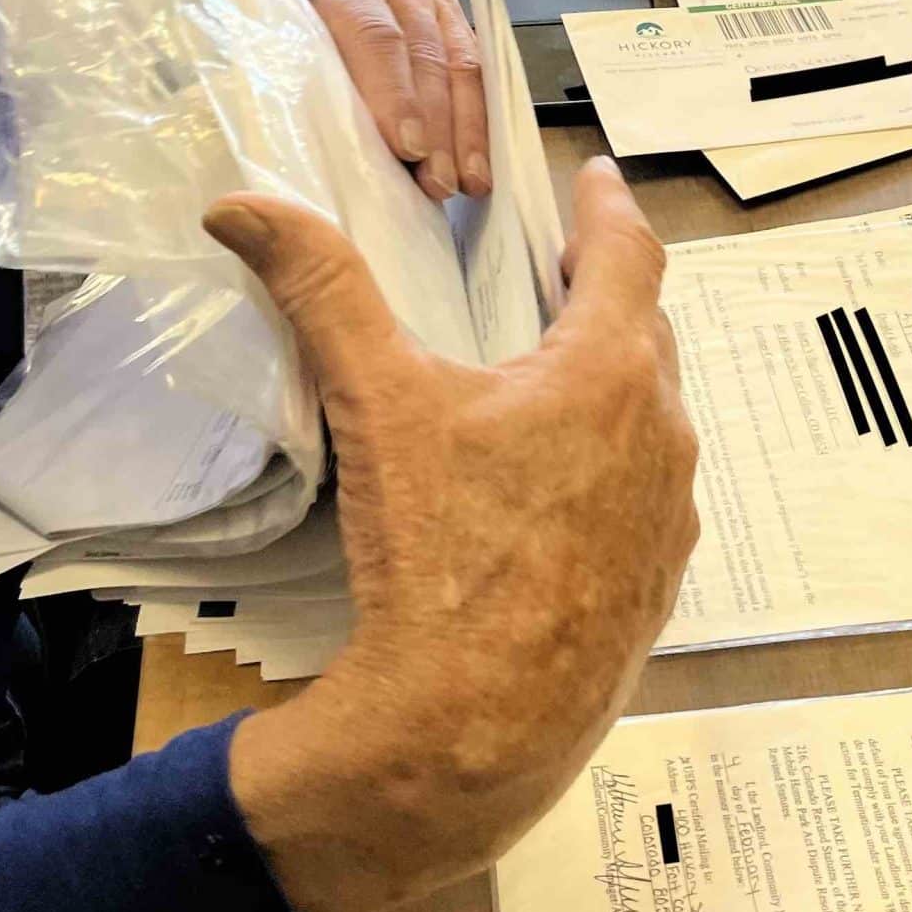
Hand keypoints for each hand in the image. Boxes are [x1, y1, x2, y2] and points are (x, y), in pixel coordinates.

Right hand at [211, 159, 698, 911]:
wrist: (472, 729)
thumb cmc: (440, 561)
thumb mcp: (375, 404)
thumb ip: (320, 290)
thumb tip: (246, 209)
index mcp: (611, 373)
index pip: (630, 254)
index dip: (608, 207)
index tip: (596, 181)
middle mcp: (662, 436)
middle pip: (645, 333)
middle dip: (607, 293)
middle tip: (564, 270)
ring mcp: (665, 517)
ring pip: (652, 419)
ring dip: (614, 384)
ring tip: (557, 375)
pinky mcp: (653, 584)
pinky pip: (642, 497)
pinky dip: (610, 467)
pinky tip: (556, 488)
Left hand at [305, 0, 489, 204]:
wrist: (312, 15)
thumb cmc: (296, 51)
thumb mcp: (292, 64)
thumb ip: (317, 95)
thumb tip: (344, 159)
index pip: (377, 39)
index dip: (396, 96)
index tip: (409, 147)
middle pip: (424, 55)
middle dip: (436, 125)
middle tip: (438, 180)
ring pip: (460, 65)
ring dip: (464, 130)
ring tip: (466, 181)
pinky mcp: (456, 21)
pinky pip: (479, 73)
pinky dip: (480, 121)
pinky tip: (479, 163)